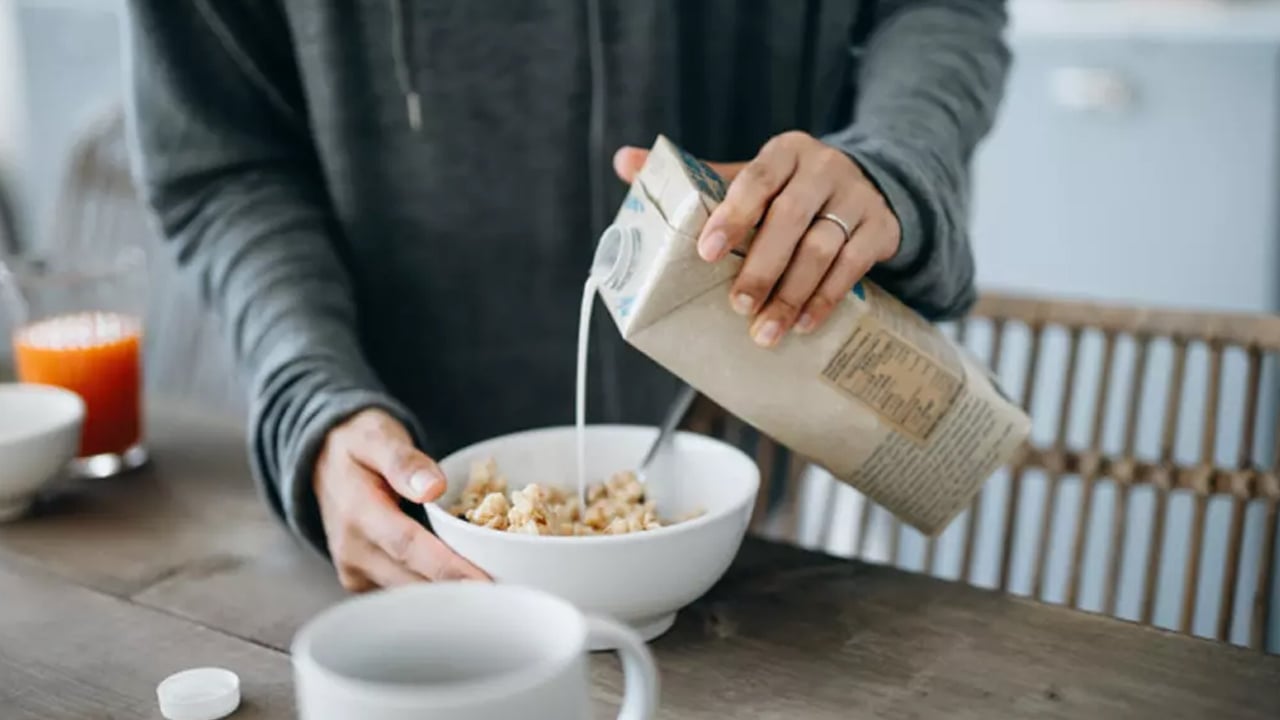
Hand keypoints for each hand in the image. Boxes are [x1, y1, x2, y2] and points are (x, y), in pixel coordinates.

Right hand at [314, 408, 487, 590]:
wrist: (323, 460)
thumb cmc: (357, 445)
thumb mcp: (377, 436)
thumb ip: (404, 461)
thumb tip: (434, 487)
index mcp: (356, 512)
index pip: (407, 547)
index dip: (449, 568)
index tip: (486, 584)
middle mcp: (353, 550)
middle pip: (413, 581)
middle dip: (460, 590)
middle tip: (509, 595)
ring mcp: (356, 570)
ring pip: (410, 594)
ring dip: (451, 594)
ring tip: (496, 592)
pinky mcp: (362, 581)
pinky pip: (404, 592)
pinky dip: (436, 590)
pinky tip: (466, 584)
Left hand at [614, 131, 899, 345]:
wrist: (863, 188)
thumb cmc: (788, 190)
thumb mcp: (747, 177)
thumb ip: (694, 176)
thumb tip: (623, 162)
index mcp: (785, 152)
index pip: (756, 178)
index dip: (732, 215)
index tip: (706, 253)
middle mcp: (823, 168)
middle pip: (790, 219)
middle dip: (761, 268)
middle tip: (737, 305)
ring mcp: (856, 197)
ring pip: (823, 248)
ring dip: (792, 294)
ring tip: (765, 331)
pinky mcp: (881, 227)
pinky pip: (853, 267)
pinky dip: (826, 299)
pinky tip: (804, 325)